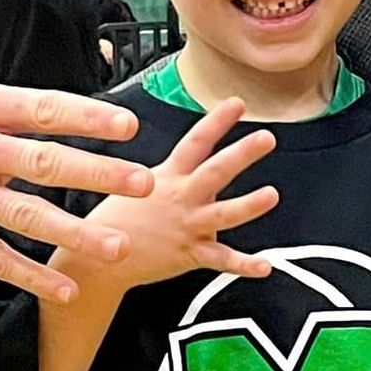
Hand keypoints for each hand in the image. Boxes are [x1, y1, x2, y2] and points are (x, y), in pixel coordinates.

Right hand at [0, 79, 154, 299]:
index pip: (36, 109)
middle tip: (144, 184)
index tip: (128, 127)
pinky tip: (64, 287)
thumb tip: (62, 131)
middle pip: (36, 161)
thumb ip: (2, 114)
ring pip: (19, 216)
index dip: (84, 118)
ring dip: (73, 233)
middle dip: (95, 174)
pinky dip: (29, 274)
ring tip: (117, 247)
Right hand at [81, 98, 277, 290]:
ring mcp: (186, 225)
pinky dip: (244, 265)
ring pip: (222, 214)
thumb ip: (171, 172)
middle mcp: (181, 198)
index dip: (217, 122)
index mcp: (168, 177)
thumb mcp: (137, 183)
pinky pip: (221, 260)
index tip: (238, 104)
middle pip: (214, 171)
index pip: (196, 142)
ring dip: (248, 204)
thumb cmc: (121, 219)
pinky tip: (264, 266)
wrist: (99, 258)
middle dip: (241, 153)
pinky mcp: (188, 254)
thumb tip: (191, 157)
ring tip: (271, 195)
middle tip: (266, 138)